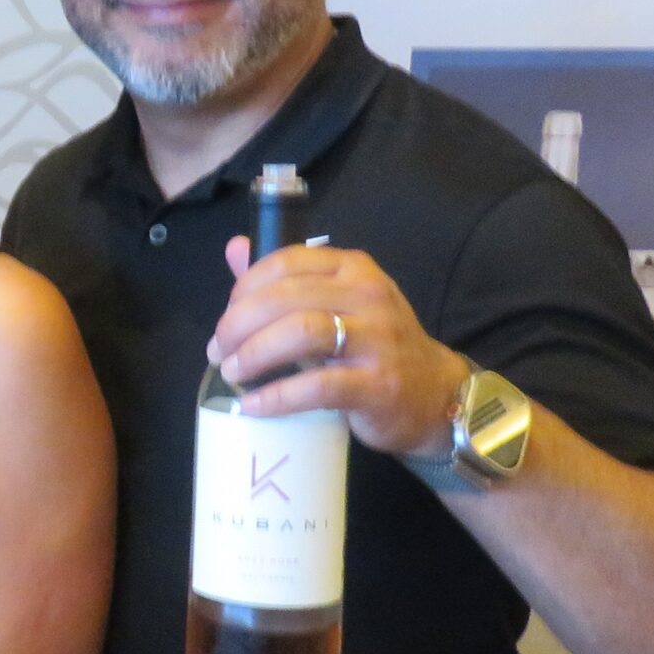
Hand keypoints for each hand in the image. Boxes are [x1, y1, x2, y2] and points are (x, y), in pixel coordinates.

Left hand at [206, 235, 470, 458]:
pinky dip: (276, 396)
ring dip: (254, 354)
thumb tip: (235, 249)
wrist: (434, 394)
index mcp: (353, 268)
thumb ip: (287, 279)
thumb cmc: (374, 347)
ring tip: (231, 373)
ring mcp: (377, 339)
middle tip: (218, 352)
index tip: (226, 319)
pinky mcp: (378, 385)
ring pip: (300, 333)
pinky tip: (253, 404)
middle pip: (285, 298)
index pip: (286, 261)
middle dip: (238, 325)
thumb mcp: (336, 303)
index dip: (244, 289)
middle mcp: (368, 295)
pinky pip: (317, 386)